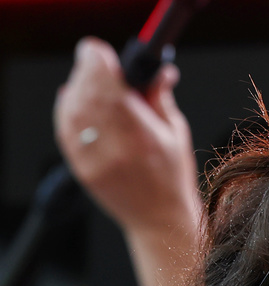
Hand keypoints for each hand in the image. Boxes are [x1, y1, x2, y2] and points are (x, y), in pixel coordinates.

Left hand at [53, 36, 202, 238]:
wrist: (159, 219)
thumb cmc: (172, 179)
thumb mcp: (175, 133)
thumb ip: (160, 97)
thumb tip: (160, 70)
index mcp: (140, 133)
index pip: (105, 81)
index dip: (100, 59)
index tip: (103, 53)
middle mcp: (113, 145)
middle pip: (85, 90)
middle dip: (89, 70)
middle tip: (99, 65)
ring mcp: (92, 157)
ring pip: (70, 106)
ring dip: (77, 88)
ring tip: (92, 87)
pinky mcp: (79, 166)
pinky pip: (63, 127)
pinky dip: (68, 108)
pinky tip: (79, 104)